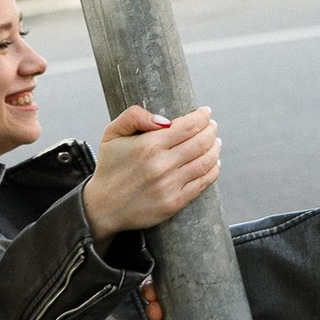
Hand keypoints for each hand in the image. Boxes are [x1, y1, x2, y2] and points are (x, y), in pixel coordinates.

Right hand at [83, 104, 219, 242]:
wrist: (103, 206)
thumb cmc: (110, 166)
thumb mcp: (112, 133)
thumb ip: (134, 116)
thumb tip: (165, 120)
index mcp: (148, 146)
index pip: (188, 126)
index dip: (202, 117)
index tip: (206, 113)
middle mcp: (161, 165)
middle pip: (201, 142)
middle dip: (211, 130)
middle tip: (212, 126)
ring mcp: (170, 186)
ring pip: (206, 162)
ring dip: (215, 148)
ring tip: (215, 142)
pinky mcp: (174, 203)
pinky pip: (203, 183)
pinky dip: (213, 170)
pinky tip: (214, 163)